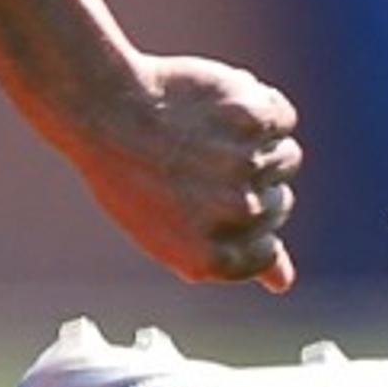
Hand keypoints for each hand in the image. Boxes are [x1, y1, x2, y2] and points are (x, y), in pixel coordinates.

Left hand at [59, 53, 303, 292]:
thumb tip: (283, 281)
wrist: (101, 108)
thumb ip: (231, 258)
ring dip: (252, 145)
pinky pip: (281, 118)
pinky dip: (256, 105)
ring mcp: (250, 166)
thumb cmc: (130, 175)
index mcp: (214, 257)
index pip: (265, 254)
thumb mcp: (169, 234)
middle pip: (278, 204)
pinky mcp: (258, 119)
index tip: (199, 203)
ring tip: (199, 135)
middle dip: (242, 184)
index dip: (237, 224)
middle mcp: (239, 216)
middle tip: (186, 165)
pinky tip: (212, 106)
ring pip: (286, 159)